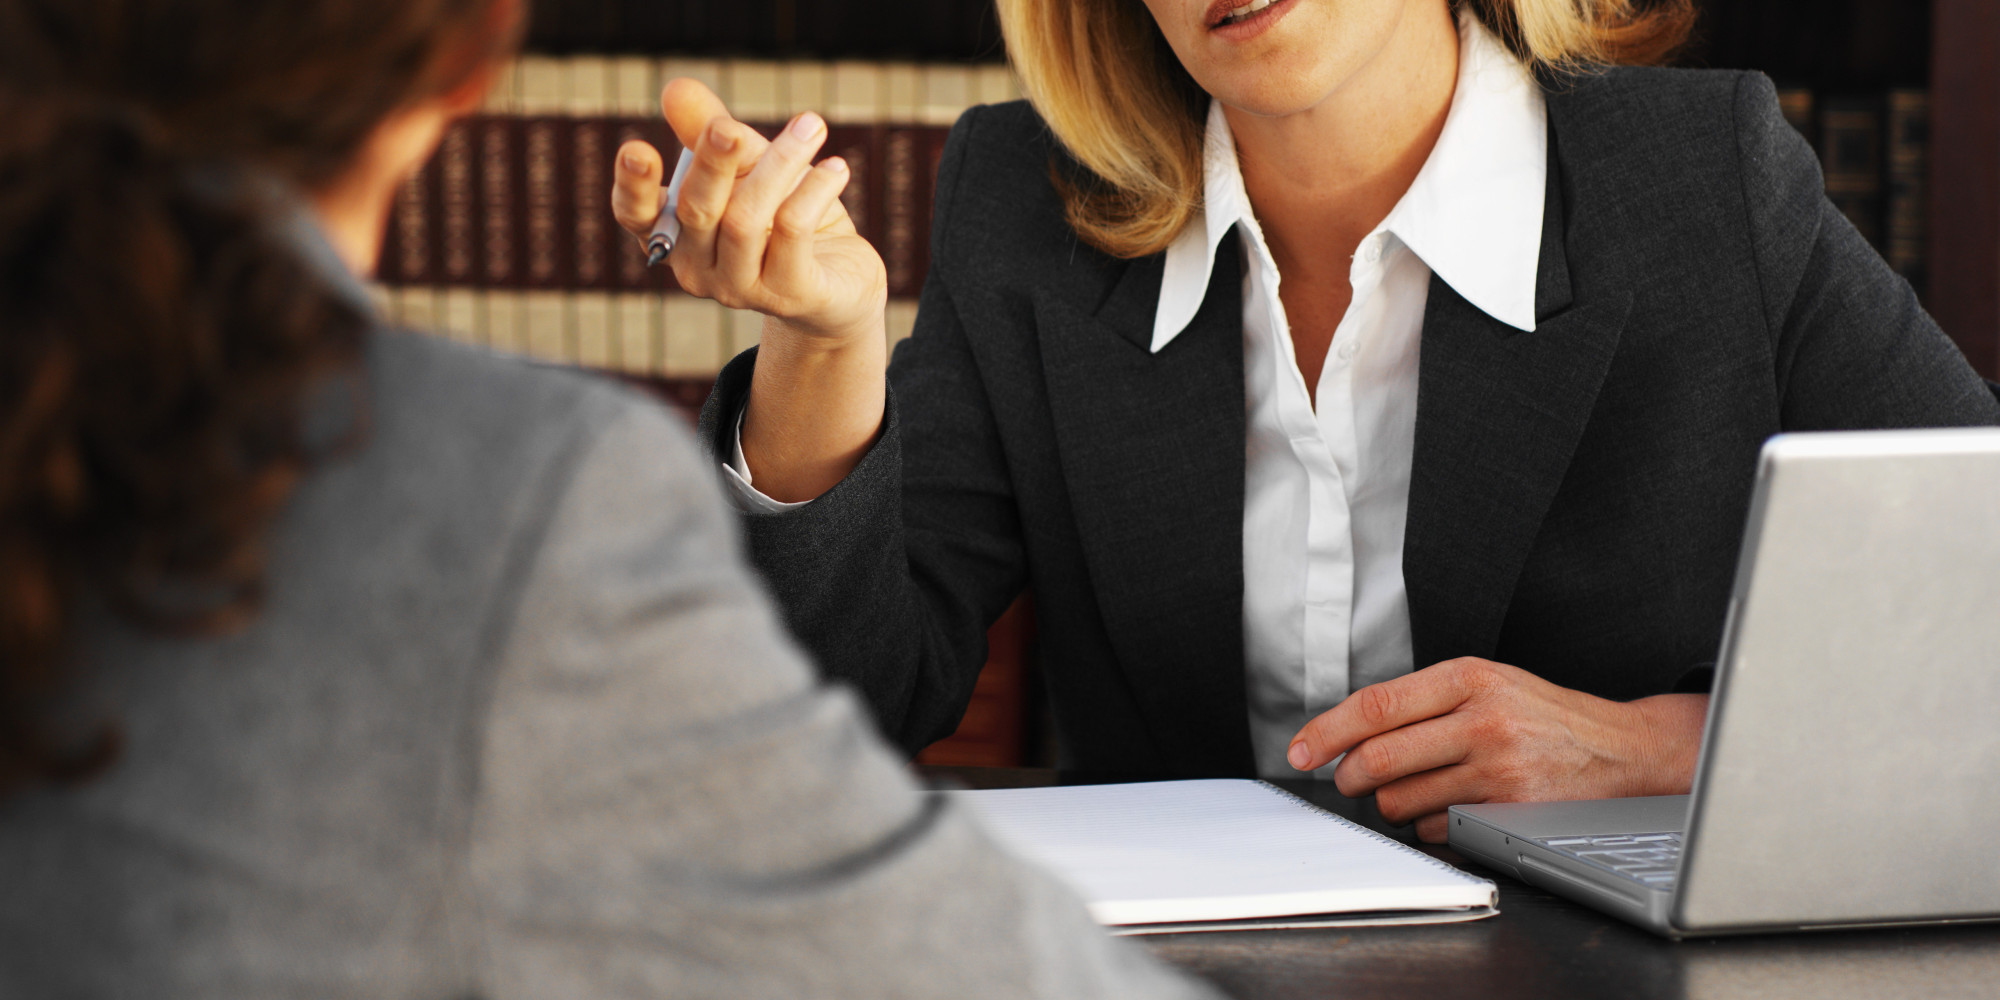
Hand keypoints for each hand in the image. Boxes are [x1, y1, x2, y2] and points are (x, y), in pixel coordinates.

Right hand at [610, 78, 886, 343]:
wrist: (841, 280)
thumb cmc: (782, 215)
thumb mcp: (749, 166)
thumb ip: (711, 131)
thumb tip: (675, 88)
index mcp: (674, 235)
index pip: (637, 216)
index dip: (633, 187)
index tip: (637, 150)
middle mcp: (697, 269)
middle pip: (696, 211)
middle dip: (712, 162)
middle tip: (731, 128)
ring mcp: (740, 289)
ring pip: (744, 220)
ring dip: (780, 164)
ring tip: (812, 126)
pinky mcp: (789, 295)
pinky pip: (792, 232)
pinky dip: (814, 190)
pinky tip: (837, 167)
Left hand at [1287, 658, 1708, 842]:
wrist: (1619, 747)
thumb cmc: (1540, 714)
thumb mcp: (1486, 682)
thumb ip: (1421, 700)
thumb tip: (1347, 733)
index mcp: (1467, 677)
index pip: (1375, 706)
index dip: (1326, 732)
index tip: (1299, 751)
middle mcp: (1482, 719)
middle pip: (1378, 760)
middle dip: (1350, 777)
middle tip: (1350, 780)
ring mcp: (1499, 768)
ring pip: (1401, 801)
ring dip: (1393, 804)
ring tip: (1421, 788)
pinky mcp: (1512, 811)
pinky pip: (1439, 829)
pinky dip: (1432, 825)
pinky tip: (1457, 805)